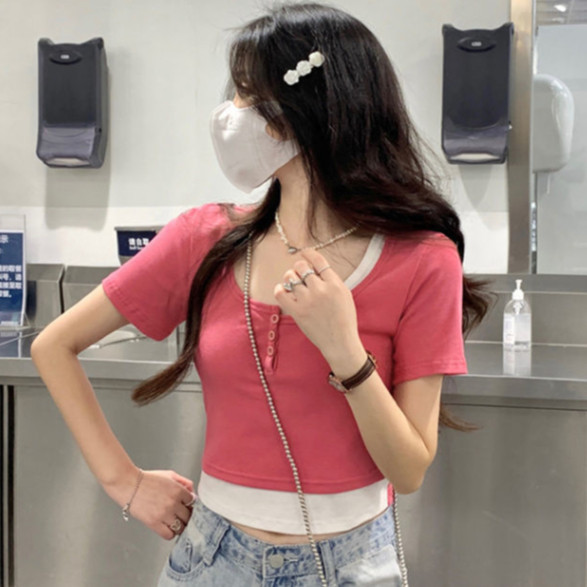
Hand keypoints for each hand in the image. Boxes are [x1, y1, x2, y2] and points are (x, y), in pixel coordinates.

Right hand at [105, 468, 195, 539]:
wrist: (129, 484)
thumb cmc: (147, 479)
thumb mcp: (169, 475)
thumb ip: (184, 482)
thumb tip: (192, 492)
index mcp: (178, 490)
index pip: (193, 502)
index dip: (190, 504)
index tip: (187, 506)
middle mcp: (173, 503)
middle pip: (188, 516)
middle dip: (186, 516)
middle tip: (182, 516)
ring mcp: (164, 514)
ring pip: (181, 527)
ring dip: (179, 526)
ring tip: (175, 522)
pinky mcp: (154, 523)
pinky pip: (168, 535)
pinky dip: (170, 533)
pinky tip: (168, 528)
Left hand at [273, 249, 364, 368]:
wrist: (340, 342)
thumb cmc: (344, 319)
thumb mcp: (345, 295)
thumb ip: (332, 280)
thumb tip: (314, 266)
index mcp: (335, 284)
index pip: (318, 260)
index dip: (308, 253)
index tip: (303, 253)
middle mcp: (321, 290)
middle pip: (302, 266)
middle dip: (299, 267)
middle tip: (299, 274)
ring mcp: (308, 301)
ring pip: (290, 277)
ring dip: (290, 278)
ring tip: (293, 283)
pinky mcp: (297, 312)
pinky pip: (280, 293)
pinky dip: (280, 289)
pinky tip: (283, 290)